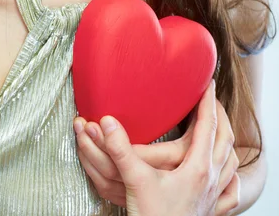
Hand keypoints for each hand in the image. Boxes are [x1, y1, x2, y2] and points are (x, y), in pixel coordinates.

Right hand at [74, 79, 240, 215]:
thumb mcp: (134, 180)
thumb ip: (120, 148)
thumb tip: (107, 120)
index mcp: (197, 168)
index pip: (208, 125)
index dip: (208, 102)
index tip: (208, 83)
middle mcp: (210, 180)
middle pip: (225, 139)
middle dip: (220, 116)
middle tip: (213, 100)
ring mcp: (213, 197)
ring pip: (231, 162)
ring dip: (227, 141)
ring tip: (221, 128)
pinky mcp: (210, 212)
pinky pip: (231, 191)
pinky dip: (232, 176)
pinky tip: (227, 175)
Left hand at [74, 111, 196, 205]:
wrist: (190, 196)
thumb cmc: (196, 162)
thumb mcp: (196, 136)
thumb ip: (197, 114)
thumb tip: (198, 81)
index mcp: (176, 161)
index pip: (141, 155)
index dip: (116, 139)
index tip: (102, 118)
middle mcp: (159, 180)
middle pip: (121, 167)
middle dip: (99, 144)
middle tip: (86, 122)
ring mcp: (143, 193)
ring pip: (108, 179)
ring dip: (89, 153)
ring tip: (80, 127)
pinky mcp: (129, 197)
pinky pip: (104, 187)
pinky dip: (90, 167)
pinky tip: (83, 148)